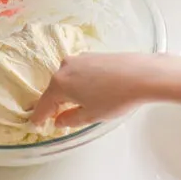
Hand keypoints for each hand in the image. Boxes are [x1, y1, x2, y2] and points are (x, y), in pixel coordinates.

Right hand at [30, 53, 161, 128]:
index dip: (40, 117)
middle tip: (55, 117)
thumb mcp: (90, 115)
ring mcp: (80, 59)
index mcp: (59, 84)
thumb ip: (70, 119)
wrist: (144, 75)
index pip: (44, 104)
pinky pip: (80, 72)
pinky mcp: (94, 55)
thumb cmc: (115, 97)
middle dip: (55, 103)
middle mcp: (65, 67)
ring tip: (76, 105)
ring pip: (68, 79)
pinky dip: (80, 83)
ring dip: (69, 92)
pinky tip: (91, 92)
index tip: (36, 125)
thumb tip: (60, 120)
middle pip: (55, 89)